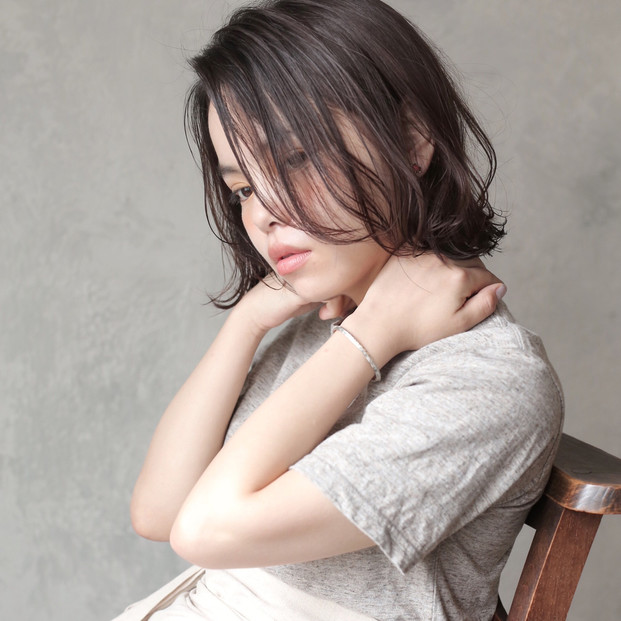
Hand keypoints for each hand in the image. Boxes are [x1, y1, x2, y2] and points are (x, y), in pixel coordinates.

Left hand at [343, 252, 504, 364]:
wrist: (379, 324)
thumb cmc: (418, 328)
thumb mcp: (459, 324)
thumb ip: (485, 304)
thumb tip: (500, 288)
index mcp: (460, 276)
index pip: (488, 277)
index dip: (488, 291)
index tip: (480, 302)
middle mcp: (444, 259)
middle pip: (472, 264)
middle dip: (473, 279)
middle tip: (461, 299)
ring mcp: (422, 254)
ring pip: (450, 257)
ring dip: (453, 270)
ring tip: (441, 292)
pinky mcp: (405, 254)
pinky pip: (427, 255)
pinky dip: (431, 265)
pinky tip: (423, 283)